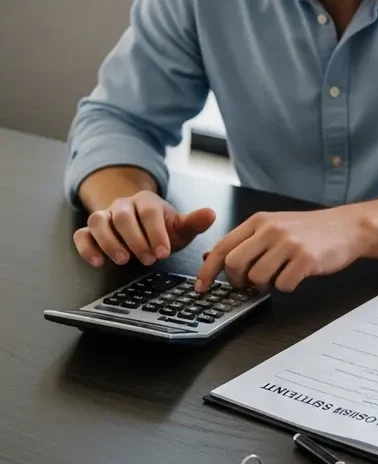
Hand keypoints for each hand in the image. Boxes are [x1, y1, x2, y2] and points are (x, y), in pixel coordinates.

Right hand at [73, 191, 215, 266]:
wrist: (139, 224)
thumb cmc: (161, 228)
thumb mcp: (179, 226)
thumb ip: (194, 222)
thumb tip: (211, 214)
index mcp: (147, 201)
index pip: (149, 212)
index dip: (156, 233)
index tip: (164, 253)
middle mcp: (122, 205)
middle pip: (123, 216)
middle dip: (135, 239)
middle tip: (148, 260)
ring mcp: (104, 216)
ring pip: (97, 221)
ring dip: (109, 241)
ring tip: (123, 260)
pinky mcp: (89, 230)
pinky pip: (81, 234)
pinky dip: (87, 247)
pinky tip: (98, 262)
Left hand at [195, 208, 365, 292]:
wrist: (347, 227)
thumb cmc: (310, 230)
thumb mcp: (274, 226)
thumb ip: (245, 241)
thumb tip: (210, 257)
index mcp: (259, 221)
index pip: (223, 247)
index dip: (207, 270)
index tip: (202, 286)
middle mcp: (271, 229)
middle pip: (234, 264)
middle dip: (237, 281)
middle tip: (248, 284)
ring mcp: (289, 244)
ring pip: (257, 278)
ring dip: (265, 285)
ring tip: (279, 275)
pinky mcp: (306, 259)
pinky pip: (283, 285)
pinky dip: (286, 286)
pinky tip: (296, 275)